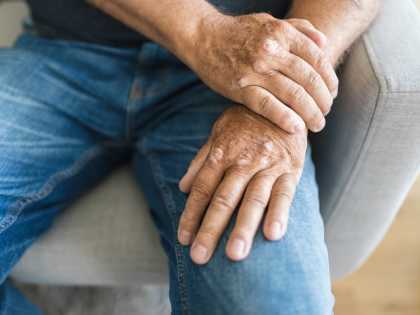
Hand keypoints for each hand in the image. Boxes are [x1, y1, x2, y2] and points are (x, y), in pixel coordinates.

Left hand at [177, 106, 306, 263]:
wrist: (282, 101)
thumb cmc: (245, 121)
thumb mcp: (218, 132)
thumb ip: (201, 160)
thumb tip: (183, 187)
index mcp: (222, 153)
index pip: (202, 189)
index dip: (191, 215)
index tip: (183, 239)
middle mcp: (242, 161)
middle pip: (223, 199)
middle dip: (211, 229)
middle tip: (200, 257)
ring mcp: (267, 165)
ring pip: (253, 200)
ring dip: (243, 228)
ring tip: (234, 255)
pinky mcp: (291, 169)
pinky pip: (285, 193)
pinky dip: (279, 213)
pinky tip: (273, 235)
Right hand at [184, 13, 338, 132]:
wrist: (203, 37)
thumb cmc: (239, 31)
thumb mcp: (270, 21)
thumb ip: (299, 29)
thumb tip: (323, 42)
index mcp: (282, 33)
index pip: (318, 59)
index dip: (330, 80)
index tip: (332, 93)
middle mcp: (271, 51)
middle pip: (309, 79)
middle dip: (323, 100)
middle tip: (326, 113)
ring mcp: (255, 70)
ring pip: (293, 95)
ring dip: (310, 113)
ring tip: (318, 125)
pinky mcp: (240, 88)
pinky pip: (267, 106)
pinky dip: (285, 118)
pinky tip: (296, 128)